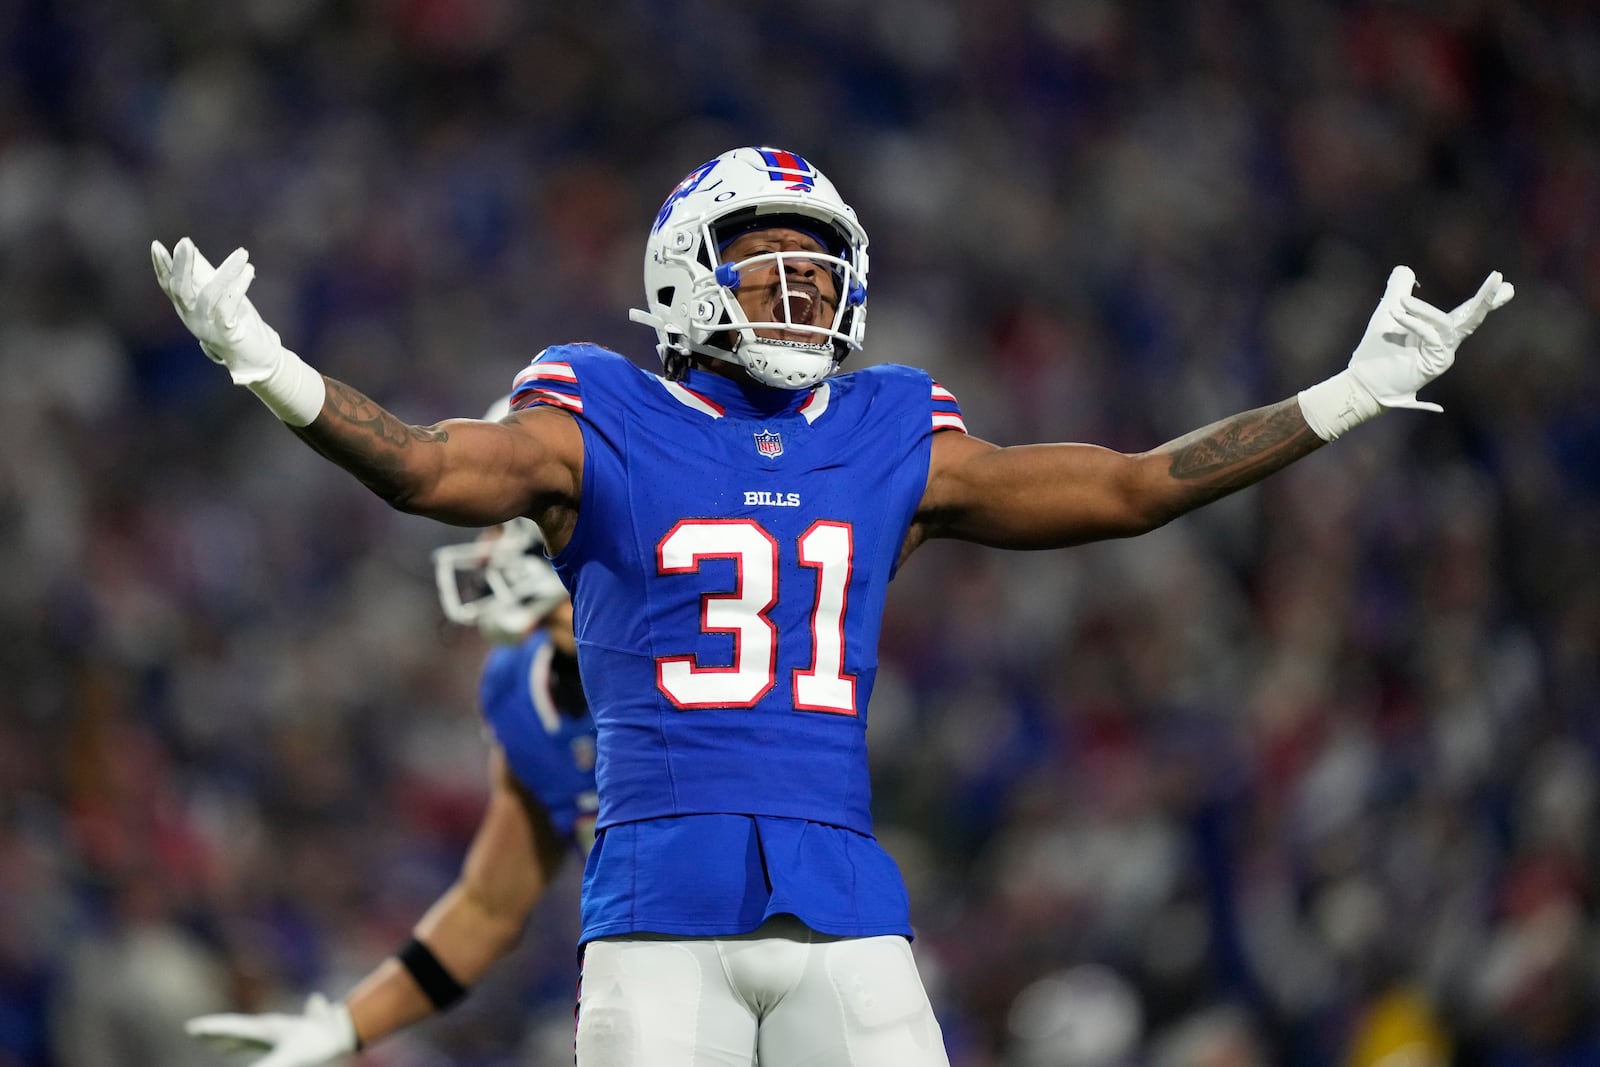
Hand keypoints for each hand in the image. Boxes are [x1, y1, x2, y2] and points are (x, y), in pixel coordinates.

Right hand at [151, 237, 285, 385]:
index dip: (161, 266)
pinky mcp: (226, 336)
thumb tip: (192, 250)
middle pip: (180, 290)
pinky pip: (228, 308)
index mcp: (188, 309)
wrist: (257, 358)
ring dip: (226, 272)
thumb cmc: (237, 324)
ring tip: (242, 253)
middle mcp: (192, 318)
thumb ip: (204, 276)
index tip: (156, 245)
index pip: (169, 286)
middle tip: (185, 242)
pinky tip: (249, 270)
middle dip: (182, 265)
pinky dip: (238, 287)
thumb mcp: (219, 296)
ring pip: (209, 295)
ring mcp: (207, 328)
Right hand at [185, 993, 358, 1066]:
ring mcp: (279, 1032)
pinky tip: (253, 1044)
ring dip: (230, 1036)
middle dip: (216, 1033)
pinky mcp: (288, 1039)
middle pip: (236, 1030)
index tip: (190, 1027)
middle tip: (194, 1031)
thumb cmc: (318, 1042)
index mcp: (265, 1029)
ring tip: (216, 1041)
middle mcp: (269, 1028)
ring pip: (249, 1033)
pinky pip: (262, 1041)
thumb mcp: (289, 1058)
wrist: (344, 1030)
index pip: (232, 1029)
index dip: (211, 1030)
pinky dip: (249, 1043)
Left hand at [1347, 265, 1514, 411]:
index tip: (1505, 282)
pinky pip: (1431, 337)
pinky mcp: (1436, 364)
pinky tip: (1397, 316)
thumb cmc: (1377, 351)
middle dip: (1487, 298)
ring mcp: (1444, 354)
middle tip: (1500, 279)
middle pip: (1472, 317)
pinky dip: (1415, 324)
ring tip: (1402, 302)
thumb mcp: (1387, 312)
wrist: (1364, 380)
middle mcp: (1446, 342)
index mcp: (1439, 331)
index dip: (1486, 298)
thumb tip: (1405, 269)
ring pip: (1447, 324)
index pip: (1466, 310)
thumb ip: (1398, 290)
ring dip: (1425, 310)